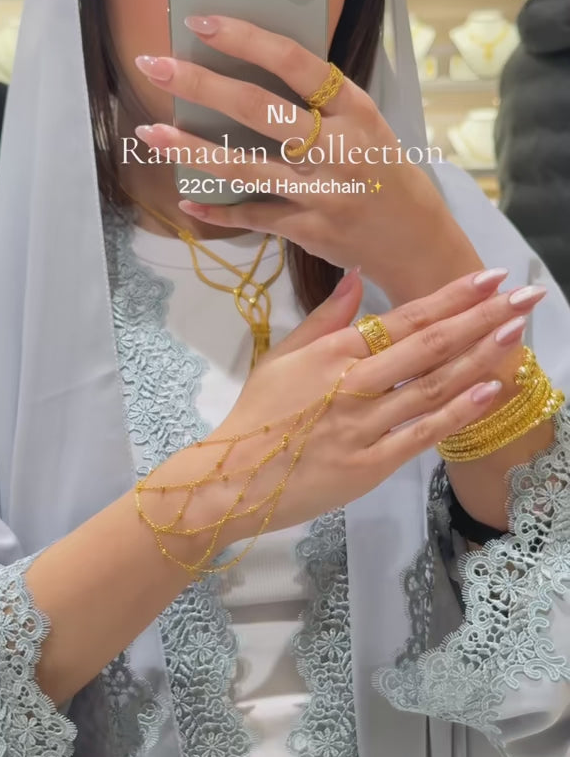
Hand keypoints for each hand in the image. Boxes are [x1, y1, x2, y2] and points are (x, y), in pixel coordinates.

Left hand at [133, 16, 449, 289]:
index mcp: (355, 111)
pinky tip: (187, 199)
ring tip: (151, 133)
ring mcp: (321, 193)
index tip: (203, 24)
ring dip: (191, 149)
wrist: (416, 240)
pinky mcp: (309, 230)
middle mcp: (337, 149)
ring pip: (244, 166)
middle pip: (257, 109)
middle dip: (199, 85)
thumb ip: (320, 106)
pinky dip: (218, 211)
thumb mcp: (367, 126)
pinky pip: (254, 215)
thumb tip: (255, 76)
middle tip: (155, 67)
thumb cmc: (387, 175)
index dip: (245, 40)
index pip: (295, 63)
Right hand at [146, 269, 545, 554]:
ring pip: (432, 387)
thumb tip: (358, 276)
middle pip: (429, 346)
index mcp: (331, 352)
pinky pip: (420, 435)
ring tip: (515, 334)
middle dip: (481, 317)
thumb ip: (323, 318)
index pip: (403, 318)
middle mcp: (352, 383)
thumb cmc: (257, 416)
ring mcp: (362, 426)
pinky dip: (456, 413)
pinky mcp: (369, 466)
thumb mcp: (281, 357)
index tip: (491, 278)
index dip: (451, 297)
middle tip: (524, 296)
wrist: (231, 479)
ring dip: (478, 358)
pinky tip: (488, 391)